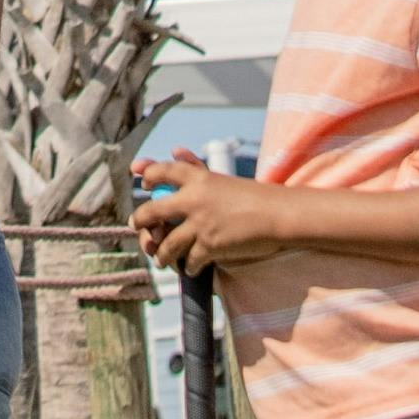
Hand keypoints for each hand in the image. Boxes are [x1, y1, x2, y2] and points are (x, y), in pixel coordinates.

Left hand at [132, 152, 288, 274]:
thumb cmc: (255, 197)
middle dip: (140, 222)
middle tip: (139, 228)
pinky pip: (189, 261)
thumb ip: (195, 166)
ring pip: (166, 244)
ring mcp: (200, 224)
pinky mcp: (210, 246)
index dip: (149, 176)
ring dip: (161, 255)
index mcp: (199, 178)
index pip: (162, 171)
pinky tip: (191, 268)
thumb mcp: (222, 179)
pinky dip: (189, 267)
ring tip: (162, 259)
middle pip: (151, 212)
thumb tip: (175, 150)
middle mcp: (194, 199)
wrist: (279, 215)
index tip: (144, 184)